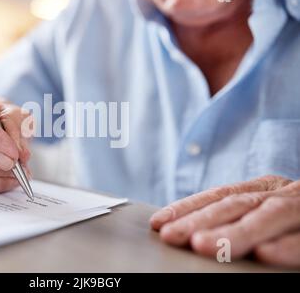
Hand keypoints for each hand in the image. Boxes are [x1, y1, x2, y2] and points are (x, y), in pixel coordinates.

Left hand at [150, 175, 299, 267]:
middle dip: (201, 221)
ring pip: (270, 217)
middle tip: (172, 236)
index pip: (220, 195)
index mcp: (265, 189)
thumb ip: (239, 214)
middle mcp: (283, 194)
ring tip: (205, 246)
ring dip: (237, 233)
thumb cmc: (297, 214)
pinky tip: (267, 256)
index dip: (188, 207)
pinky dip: (291, 248)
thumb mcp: (267, 207)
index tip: (159, 222)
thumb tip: (189, 229)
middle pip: (237, 205)